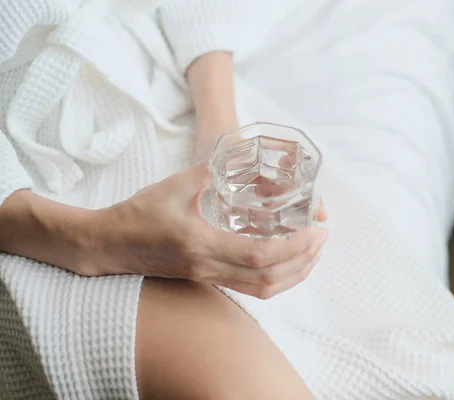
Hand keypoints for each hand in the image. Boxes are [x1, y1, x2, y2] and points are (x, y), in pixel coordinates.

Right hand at [93, 162, 327, 298]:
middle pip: (269, 279)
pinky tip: (286, 261)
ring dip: (294, 274)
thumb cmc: (139, 213)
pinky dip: (276, 279)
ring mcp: (208, 278)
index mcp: (201, 244)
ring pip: (262, 290)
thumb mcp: (175, 185)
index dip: (294, 246)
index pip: (260, 255)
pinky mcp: (207, 279)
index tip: (315, 229)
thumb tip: (241, 157)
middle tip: (322, 238)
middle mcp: (208, 268)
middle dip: (303, 261)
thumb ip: (211, 171)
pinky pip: (251, 289)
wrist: (109, 245)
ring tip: (312, 252)